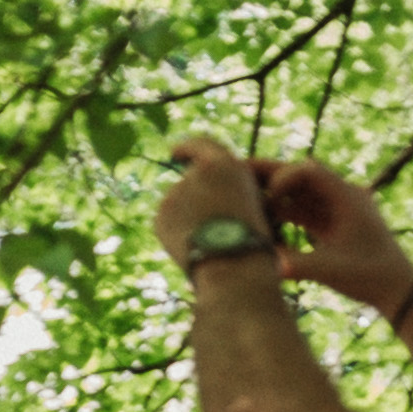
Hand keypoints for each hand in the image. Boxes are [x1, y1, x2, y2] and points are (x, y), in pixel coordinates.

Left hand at [156, 129, 284, 275]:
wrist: (233, 267)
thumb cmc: (252, 239)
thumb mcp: (252, 200)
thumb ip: (226, 186)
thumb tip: (204, 188)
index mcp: (223, 164)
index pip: (199, 144)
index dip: (187, 147)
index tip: (175, 151)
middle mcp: (194, 174)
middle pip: (189, 179)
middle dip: (195, 195)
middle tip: (211, 220)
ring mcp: (174, 195)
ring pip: (177, 202)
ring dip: (188, 215)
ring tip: (208, 239)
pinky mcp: (160, 216)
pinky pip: (167, 220)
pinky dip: (176, 231)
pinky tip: (193, 246)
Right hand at [250, 151, 410, 309]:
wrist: (398, 289)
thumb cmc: (370, 278)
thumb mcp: (330, 271)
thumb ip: (296, 264)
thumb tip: (261, 262)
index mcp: (347, 197)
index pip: (308, 170)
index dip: (282, 177)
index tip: (265, 198)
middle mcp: (343, 196)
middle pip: (300, 174)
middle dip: (269, 175)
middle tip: (235, 174)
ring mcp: (338, 208)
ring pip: (300, 190)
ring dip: (273, 193)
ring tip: (241, 195)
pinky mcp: (333, 222)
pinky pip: (304, 208)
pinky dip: (283, 211)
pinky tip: (261, 218)